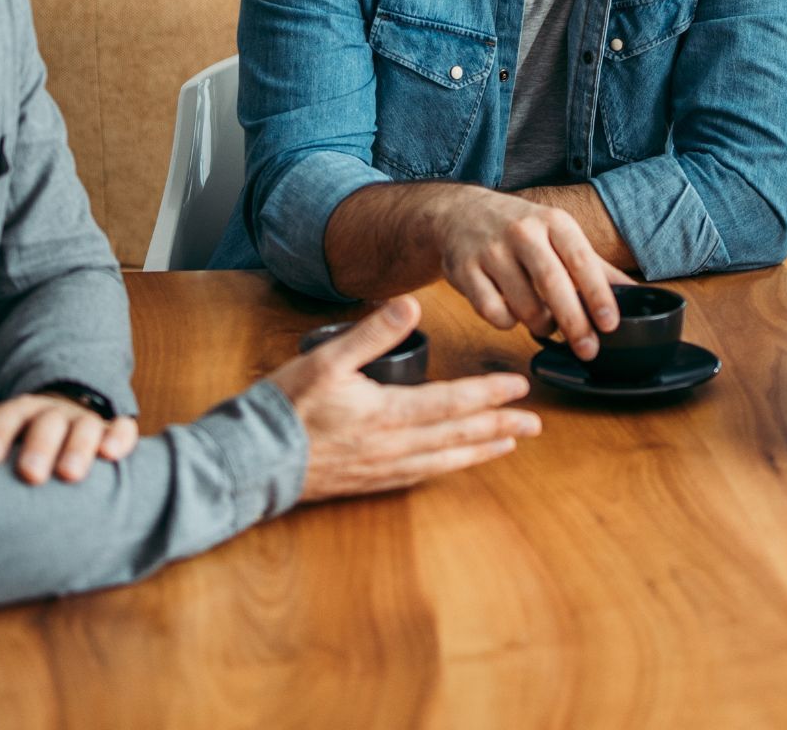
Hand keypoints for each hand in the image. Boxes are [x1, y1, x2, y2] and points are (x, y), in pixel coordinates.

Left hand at [0, 393, 138, 485]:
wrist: (67, 423)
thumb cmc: (28, 454)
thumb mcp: (8, 453)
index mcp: (25, 414)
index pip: (9, 415)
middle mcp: (55, 414)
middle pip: (47, 422)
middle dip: (38, 446)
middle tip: (30, 474)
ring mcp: (86, 421)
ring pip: (84, 426)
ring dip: (77, 447)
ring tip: (69, 474)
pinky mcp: (113, 430)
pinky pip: (121, 428)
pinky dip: (118, 438)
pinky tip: (111, 454)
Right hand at [268, 297, 539, 500]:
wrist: (252, 460)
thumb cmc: (286, 408)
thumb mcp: (327, 360)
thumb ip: (371, 333)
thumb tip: (410, 305)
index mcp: (387, 414)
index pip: (453, 402)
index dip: (489, 394)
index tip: (519, 387)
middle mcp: (393, 447)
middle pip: (459, 435)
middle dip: (500, 427)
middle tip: (535, 423)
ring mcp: (383, 469)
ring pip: (445, 460)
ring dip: (480, 450)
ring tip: (508, 444)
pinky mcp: (369, 481)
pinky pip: (421, 475)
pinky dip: (447, 467)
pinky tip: (456, 462)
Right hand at [432, 185, 631, 358]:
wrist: (458, 211)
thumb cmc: (519, 228)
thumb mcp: (558, 233)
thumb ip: (594, 266)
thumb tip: (635, 294)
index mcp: (553, 221)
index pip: (581, 260)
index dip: (597, 295)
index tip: (610, 324)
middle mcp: (522, 232)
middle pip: (553, 284)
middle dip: (574, 323)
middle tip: (588, 350)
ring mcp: (491, 250)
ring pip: (523, 304)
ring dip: (541, 325)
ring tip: (546, 324)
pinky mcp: (464, 270)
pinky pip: (492, 312)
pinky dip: (507, 322)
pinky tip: (511, 312)